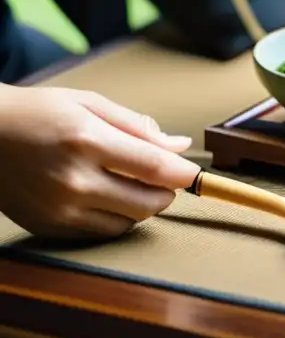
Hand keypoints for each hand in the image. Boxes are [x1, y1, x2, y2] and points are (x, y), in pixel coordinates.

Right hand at [0, 84, 199, 239]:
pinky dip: (117, 218)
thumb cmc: (38, 113)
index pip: (154, 168)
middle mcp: (74, 180)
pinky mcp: (49, 226)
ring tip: (129, 182)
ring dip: (142, 206)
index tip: (194, 173)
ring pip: (129, 222)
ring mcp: (60, 208)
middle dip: (166, 192)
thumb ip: (138, 127)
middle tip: (162, 177)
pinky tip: (108, 196)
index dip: (184, 174)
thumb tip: (180, 147)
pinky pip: (102, 232)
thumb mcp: (90, 104)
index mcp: (87, 141)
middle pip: (148, 203)